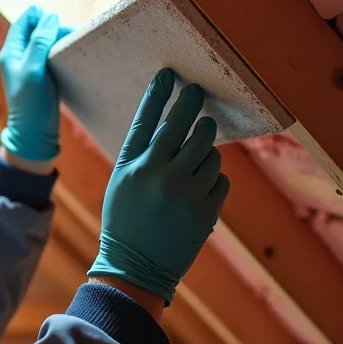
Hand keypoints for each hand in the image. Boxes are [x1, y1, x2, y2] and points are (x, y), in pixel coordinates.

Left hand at [0, 6, 74, 163]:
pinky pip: (51, 56)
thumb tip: (49, 17)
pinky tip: (72, 53)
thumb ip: (39, 43)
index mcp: (10, 53)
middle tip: (70, 31)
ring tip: (73, 40)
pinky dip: (61, 51)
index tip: (53, 14)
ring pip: (45, 43)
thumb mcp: (34, 70)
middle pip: (35, 31)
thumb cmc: (30, 103)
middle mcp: (18, 58)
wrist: (34, 134)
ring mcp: (30, 67)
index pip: (22, 24)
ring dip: (58, 39)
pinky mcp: (42, 76)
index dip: (35, 15)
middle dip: (51, 27)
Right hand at [87, 68, 229, 303]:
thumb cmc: (127, 220)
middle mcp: (157, 175)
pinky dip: (214, 178)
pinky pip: (221, 178)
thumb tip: (176, 124)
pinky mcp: (205, 211)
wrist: (136, 268)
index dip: (158, 94)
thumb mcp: (122, 183)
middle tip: (197, 94)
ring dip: (207, 148)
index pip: (147, 120)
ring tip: (195, 156)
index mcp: (131, 166)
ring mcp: (184, 193)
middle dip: (194, 106)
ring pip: (210, 151)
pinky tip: (200, 186)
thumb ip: (143, 153)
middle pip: (185, 126)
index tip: (170, 75)